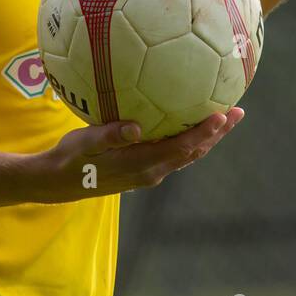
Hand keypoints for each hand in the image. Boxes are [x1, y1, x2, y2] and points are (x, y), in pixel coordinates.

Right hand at [31, 108, 245, 202]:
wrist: (58, 183)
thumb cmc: (69, 159)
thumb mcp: (84, 144)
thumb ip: (110, 135)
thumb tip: (136, 128)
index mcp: (142, 164)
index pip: (182, 147)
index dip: (205, 132)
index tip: (223, 115)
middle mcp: (152, 172)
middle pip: (194, 152)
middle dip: (217, 133)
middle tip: (238, 111)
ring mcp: (149, 173)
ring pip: (187, 155)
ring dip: (208, 138)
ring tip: (225, 117)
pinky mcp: (143, 170)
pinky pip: (174, 154)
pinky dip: (189, 140)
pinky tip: (188, 124)